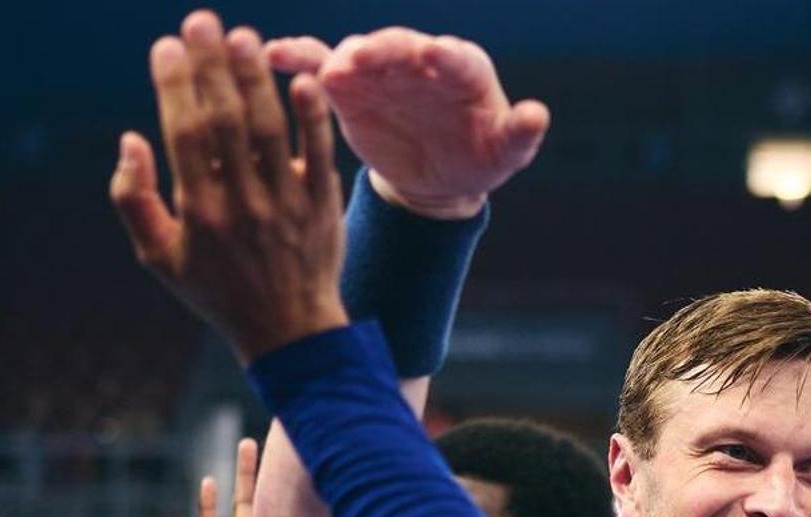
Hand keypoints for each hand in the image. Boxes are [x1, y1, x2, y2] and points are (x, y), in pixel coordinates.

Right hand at [112, 11, 348, 362]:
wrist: (288, 331)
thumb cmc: (216, 290)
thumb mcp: (159, 257)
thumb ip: (134, 199)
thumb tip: (129, 139)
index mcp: (199, 213)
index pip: (184, 135)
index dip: (175, 86)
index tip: (166, 46)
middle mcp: (242, 204)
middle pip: (225, 121)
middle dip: (211, 66)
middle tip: (200, 21)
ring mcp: (285, 203)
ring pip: (269, 130)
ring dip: (255, 79)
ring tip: (241, 36)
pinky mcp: (321, 205)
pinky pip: (319, 154)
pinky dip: (312, 117)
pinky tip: (303, 79)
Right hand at [266, 29, 548, 219]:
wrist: (439, 173)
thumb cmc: (478, 157)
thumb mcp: (503, 153)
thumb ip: (519, 134)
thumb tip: (537, 116)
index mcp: (464, 72)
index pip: (456, 58)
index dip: (445, 56)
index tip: (433, 54)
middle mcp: (420, 61)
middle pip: (400, 49)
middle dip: (384, 52)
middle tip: (364, 59)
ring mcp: (382, 72)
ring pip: (359, 55)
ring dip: (343, 59)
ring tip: (328, 72)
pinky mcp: (349, 88)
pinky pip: (321, 67)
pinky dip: (299, 57)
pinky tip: (274, 53)